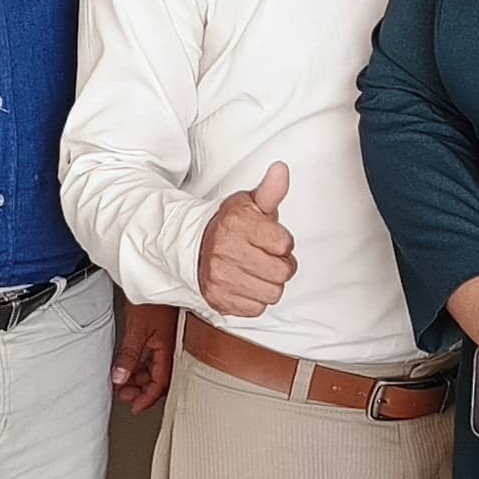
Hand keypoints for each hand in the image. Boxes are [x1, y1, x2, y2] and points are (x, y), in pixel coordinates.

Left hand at [112, 302, 175, 412]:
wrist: (158, 278)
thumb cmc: (154, 299)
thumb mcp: (137, 330)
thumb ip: (128, 356)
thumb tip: (120, 378)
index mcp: (169, 351)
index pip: (160, 384)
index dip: (147, 398)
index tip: (134, 406)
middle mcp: (172, 349)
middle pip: (159, 379)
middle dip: (141, 390)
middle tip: (125, 394)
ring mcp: (169, 342)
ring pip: (156, 369)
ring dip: (140, 377)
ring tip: (124, 380)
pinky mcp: (164, 334)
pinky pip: (155, 357)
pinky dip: (142, 364)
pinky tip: (132, 364)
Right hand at [196, 162, 296, 318]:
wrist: (193, 246)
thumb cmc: (229, 226)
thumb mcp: (250, 203)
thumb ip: (270, 190)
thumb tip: (281, 170)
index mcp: (237, 224)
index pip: (285, 244)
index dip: (282, 243)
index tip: (269, 239)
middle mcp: (225, 251)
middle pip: (283, 272)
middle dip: (280, 265)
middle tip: (266, 257)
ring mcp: (220, 277)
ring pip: (273, 293)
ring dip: (269, 283)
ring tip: (256, 270)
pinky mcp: (219, 299)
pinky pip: (257, 308)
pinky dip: (255, 299)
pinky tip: (246, 284)